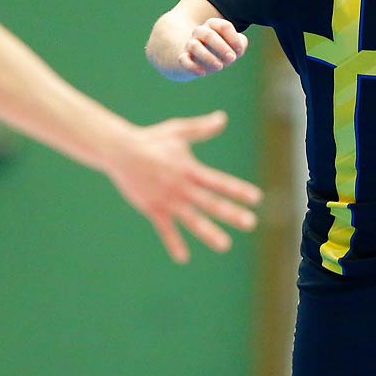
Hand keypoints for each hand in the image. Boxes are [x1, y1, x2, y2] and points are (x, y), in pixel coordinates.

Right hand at [104, 111, 262, 262]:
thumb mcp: (178, 131)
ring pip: (192, 219)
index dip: (237, 189)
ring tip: (225, 245)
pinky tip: (183, 258)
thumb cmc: (150, 139)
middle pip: (211, 202)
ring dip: (209, 232)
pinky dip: (174, 243)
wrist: (119, 150)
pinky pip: (165, 229)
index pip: (219, 181)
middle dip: (231, 213)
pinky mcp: (153, 208)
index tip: (256, 198)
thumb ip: (201, 128)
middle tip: (250, 223)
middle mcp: (182, 186)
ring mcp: (167, 199)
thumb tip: (222, 118)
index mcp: (190, 169)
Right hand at [177, 18, 248, 76]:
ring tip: (220, 67)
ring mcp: (190, 44)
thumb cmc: (221, 50)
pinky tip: (202, 73)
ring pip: (195, 46)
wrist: (200, 61)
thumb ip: (240, 44)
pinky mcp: (183, 58)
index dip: (233, 39)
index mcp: (214, 25)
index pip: (224, 26)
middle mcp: (200, 32)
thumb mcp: (233, 46)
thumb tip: (237, 49)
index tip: (238, 51)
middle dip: (221, 47)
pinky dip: (192, 67)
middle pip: (209, 34)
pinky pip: (183, 60)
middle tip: (232, 59)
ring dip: (208, 57)